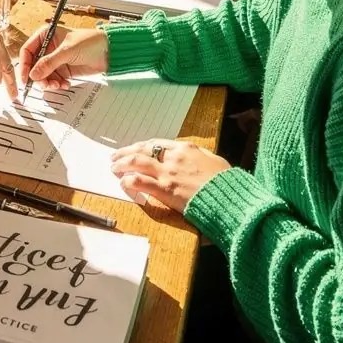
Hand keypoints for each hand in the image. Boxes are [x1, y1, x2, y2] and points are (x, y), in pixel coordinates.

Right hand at [18, 24, 108, 89]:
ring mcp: (55, 60)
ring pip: (42, 75)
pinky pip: (53, 80)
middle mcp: (48, 48)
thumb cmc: (90, 42)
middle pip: (33, 65)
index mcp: (45, 35)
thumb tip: (33, 74)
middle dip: (37, 77)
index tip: (25, 78)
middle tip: (44, 84)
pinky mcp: (62, 70)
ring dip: (48, 82)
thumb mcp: (67, 51)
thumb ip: (49, 63)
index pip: (27, 51)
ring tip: (57, 85)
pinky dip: (57, 84)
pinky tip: (65, 84)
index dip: (24, 65)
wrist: (108, 52)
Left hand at [110, 139, 229, 212]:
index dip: (141, 147)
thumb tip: (193, 158)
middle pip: (142, 150)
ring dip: (122, 164)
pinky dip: (128, 181)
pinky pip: (140, 182)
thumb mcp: (214, 161)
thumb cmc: (225, 182)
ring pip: (136, 163)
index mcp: (185, 148)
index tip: (133, 149)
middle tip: (115, 156)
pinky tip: (123, 183)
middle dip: (126, 153)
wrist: (228, 198)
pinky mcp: (165, 190)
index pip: (155, 144)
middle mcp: (173, 157)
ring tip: (114, 168)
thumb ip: (199, 157)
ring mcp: (167, 173)